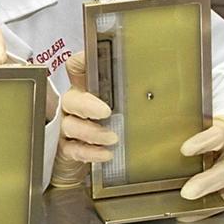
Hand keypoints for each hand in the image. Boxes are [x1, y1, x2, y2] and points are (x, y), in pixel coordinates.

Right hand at [51, 52, 117, 187]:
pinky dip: (90, 152)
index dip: (80, 61)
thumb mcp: (120, 109)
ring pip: (71, 125)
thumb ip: (129, 98)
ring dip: (91, 132)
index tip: (90, 57)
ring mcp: (66, 127)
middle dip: (86, 104)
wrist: (86, 166)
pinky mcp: (66, 149)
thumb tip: (157, 87)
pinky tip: (105, 154)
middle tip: (105, 111)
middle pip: (71, 99)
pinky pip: (74, 149)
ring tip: (112, 138)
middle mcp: (72, 106)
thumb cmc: (110, 129)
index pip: (76, 69)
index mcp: (84, 89)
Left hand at [177, 115, 223, 214]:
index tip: (185, 149)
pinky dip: (204, 212)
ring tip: (185, 211)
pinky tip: (187, 216)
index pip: (217, 136)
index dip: (203, 143)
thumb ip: (181, 131)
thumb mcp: (199, 127)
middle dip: (206, 183)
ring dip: (205, 202)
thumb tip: (148, 133)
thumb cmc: (208, 136)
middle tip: (187, 192)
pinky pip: (221, 204)